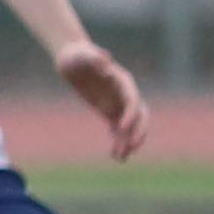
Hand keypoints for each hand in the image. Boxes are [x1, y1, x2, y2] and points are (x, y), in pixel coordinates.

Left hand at [56, 39, 148, 161]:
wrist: (73, 58)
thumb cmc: (77, 55)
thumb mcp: (82, 55)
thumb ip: (95, 57)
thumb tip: (105, 61)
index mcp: (122, 80)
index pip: (132, 100)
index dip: (130, 114)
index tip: (122, 128)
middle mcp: (124, 93)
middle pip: (140, 115)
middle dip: (139, 131)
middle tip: (133, 147)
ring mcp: (118, 102)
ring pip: (130, 126)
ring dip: (128, 141)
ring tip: (121, 158)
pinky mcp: (109, 109)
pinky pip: (118, 128)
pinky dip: (119, 141)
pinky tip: (116, 156)